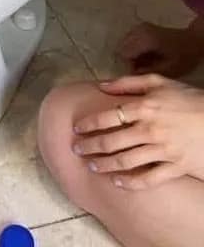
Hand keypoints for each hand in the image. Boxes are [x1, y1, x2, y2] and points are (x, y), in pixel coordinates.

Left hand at [72, 73, 203, 189]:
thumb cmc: (189, 98)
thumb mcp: (160, 82)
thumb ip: (129, 82)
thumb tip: (101, 85)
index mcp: (145, 107)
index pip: (108, 116)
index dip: (89, 124)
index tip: (76, 128)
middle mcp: (150, 129)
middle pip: (113, 141)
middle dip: (91, 146)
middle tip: (76, 149)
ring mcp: (163, 150)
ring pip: (127, 161)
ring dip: (106, 164)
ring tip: (92, 166)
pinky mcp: (176, 167)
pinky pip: (150, 179)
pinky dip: (132, 183)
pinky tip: (118, 183)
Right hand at [116, 22, 203, 76]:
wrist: (192, 40)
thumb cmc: (182, 56)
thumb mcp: (169, 69)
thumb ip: (149, 72)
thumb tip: (133, 74)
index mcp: (144, 39)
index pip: (123, 54)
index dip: (128, 66)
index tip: (138, 73)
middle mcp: (138, 30)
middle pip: (121, 48)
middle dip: (128, 60)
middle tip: (141, 69)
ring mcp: (138, 27)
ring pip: (123, 44)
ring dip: (130, 55)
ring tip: (143, 63)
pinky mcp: (140, 28)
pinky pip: (129, 41)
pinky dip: (133, 50)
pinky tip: (144, 56)